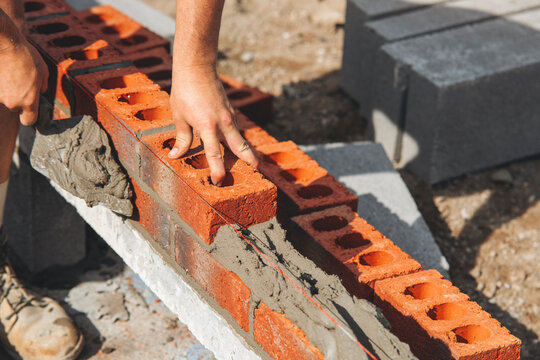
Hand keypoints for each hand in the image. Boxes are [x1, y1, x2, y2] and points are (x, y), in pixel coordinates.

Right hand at [0, 39, 48, 125]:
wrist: (4, 43)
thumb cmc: (25, 55)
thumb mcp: (43, 71)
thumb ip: (43, 86)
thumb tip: (42, 92)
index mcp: (29, 101)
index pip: (29, 121)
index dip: (30, 116)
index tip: (31, 110)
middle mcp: (12, 102)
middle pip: (16, 108)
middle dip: (19, 99)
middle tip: (21, 82)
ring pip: (5, 98)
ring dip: (8, 90)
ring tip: (11, 73)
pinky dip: (0, 84)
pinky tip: (3, 72)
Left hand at [168, 65, 257, 185]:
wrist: (197, 67)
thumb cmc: (184, 91)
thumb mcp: (179, 116)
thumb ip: (181, 139)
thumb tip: (175, 156)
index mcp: (207, 127)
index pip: (214, 154)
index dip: (218, 170)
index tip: (219, 182)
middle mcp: (223, 123)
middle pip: (239, 147)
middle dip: (248, 161)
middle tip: (255, 172)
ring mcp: (229, 116)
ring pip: (240, 138)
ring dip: (246, 151)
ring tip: (252, 164)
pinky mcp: (230, 110)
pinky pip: (236, 129)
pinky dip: (238, 139)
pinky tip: (238, 145)